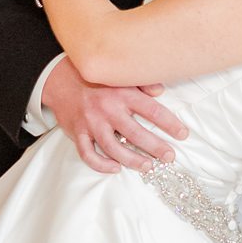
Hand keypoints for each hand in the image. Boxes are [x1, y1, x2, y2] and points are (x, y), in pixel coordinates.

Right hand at [41, 59, 187, 174]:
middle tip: (169, 157)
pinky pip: (88, 154)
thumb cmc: (94, 79)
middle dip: (156, 147)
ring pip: (113, 148)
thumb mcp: (118, 74)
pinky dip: (102, 164)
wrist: (58, 79)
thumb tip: (161, 91)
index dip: (170, 124)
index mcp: (121, 93)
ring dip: (132, 160)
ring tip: (147, 167)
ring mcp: (91, 123)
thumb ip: (141, 82)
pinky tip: (115, 168)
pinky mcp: (77, 133)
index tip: (183, 134)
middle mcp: (107, 109)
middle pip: (136, 133)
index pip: (151, 110)